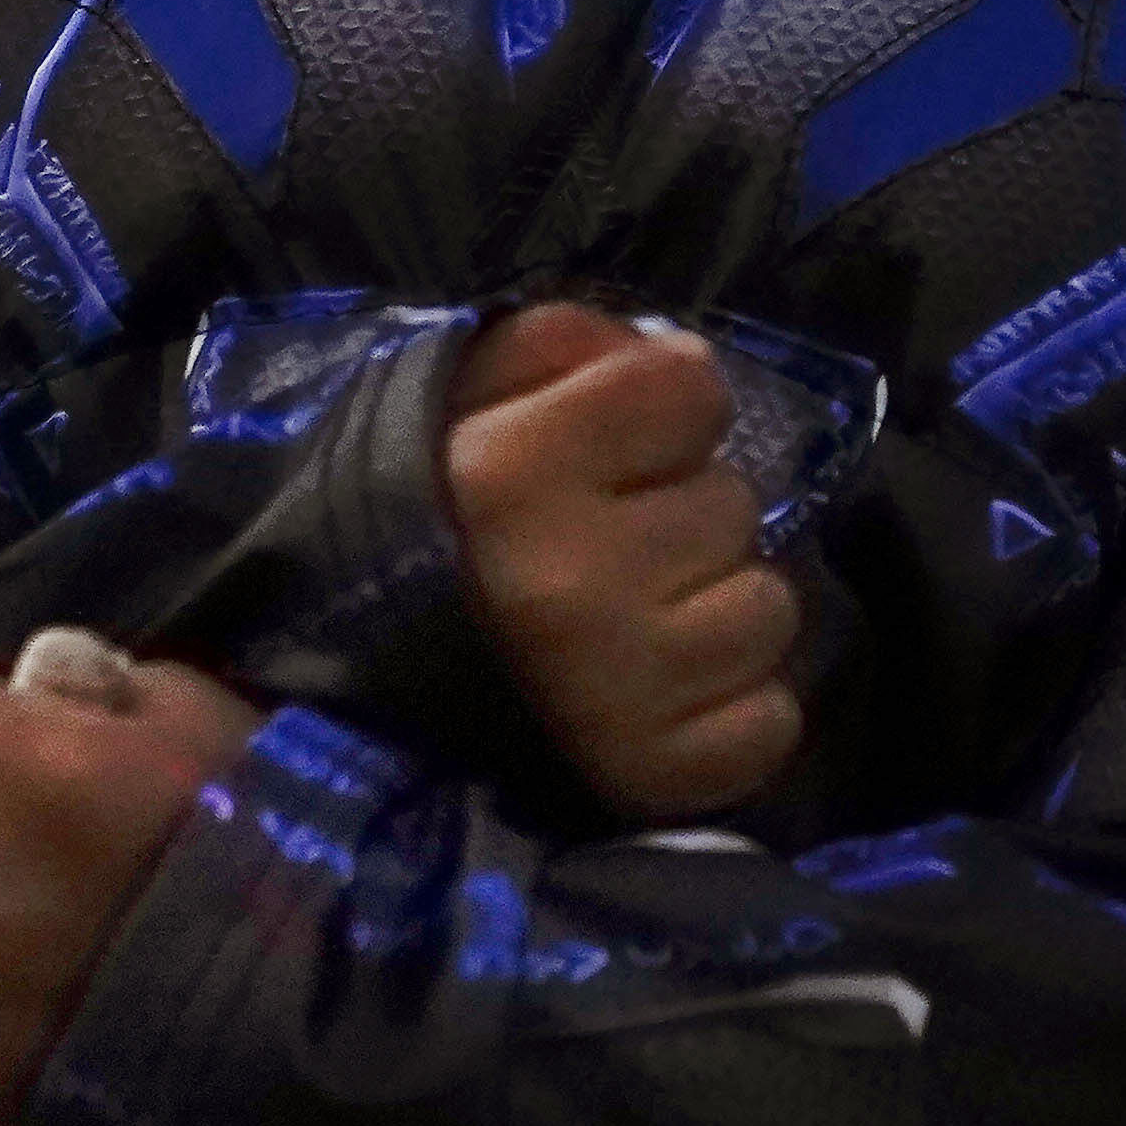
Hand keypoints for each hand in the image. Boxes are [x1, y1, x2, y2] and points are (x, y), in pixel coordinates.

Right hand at [447, 301, 804, 822]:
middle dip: (684, 517)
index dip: (662, 409)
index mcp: (512, 474)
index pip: (691, 387)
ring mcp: (616, 692)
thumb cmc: (433, 526)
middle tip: (612, 551)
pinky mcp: (655, 778)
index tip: (614, 446)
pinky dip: (732, 712)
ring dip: (718, 613)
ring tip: (639, 627)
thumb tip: (679, 361)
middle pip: (734, 504)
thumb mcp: (467, 398)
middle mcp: (570, 584)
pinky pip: (767, 722)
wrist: (358, 697)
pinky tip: (665, 701)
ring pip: (766, 611)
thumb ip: (566, 348)